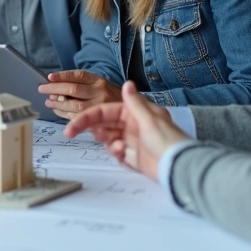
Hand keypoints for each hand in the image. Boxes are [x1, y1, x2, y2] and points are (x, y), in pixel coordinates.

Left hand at [38, 69, 122, 119]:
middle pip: (73, 89)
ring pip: (74, 105)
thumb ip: (81, 83)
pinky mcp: (99, 120)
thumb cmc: (108, 95)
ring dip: (57, 104)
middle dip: (55, 89)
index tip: (49, 77)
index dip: (62, 76)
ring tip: (48, 102)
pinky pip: (77, 117)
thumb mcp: (99, 84)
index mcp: (99, 80)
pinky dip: (64, 114)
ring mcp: (100, 107)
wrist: (129, 111)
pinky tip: (57, 110)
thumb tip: (55, 82)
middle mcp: (99, 92)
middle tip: (42, 89)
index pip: (78, 75)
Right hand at [63, 81, 188, 179]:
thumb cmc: (167, 141)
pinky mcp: (134, 157)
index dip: (86, 118)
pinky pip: (117, 154)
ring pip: (108, 140)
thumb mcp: (149, 119)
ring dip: (110, 145)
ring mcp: (132, 142)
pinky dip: (118, 155)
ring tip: (121, 149)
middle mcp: (133, 125)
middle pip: (104, 125)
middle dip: (92, 130)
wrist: (179, 168)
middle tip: (72, 134)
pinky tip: (126, 156)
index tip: (71, 127)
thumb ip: (134, 102)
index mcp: (136, 113)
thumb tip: (127, 83)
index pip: (104, 112)